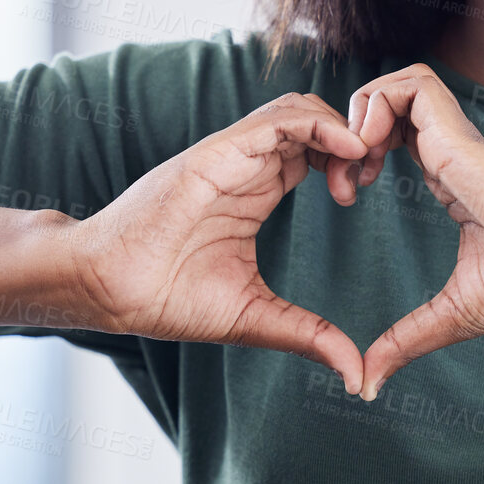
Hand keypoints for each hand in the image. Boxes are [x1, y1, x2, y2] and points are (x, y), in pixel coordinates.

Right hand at [66, 92, 371, 392]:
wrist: (109, 289)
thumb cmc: (168, 298)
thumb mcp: (257, 317)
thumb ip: (309, 336)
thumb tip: (355, 374)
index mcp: (256, 191)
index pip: (315, 151)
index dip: (351, 161)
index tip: (366, 193)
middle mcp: (246, 165)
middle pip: (315, 121)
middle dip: (357, 137)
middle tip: (373, 175)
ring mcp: (231, 156)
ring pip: (300, 109)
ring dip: (343, 127)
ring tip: (364, 162)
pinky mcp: (216, 154)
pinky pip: (277, 120)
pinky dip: (321, 126)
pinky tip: (349, 150)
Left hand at [345, 63, 483, 399]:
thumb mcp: (450, 315)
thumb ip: (405, 341)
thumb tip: (369, 385)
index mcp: (447, 180)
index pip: (393, 140)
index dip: (357, 157)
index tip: (348, 196)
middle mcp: (448, 152)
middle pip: (386, 107)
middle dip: (347, 134)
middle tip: (343, 182)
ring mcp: (454, 138)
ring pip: (396, 85)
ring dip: (360, 113)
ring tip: (355, 163)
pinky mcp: (458, 132)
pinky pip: (411, 83)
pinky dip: (379, 103)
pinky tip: (370, 150)